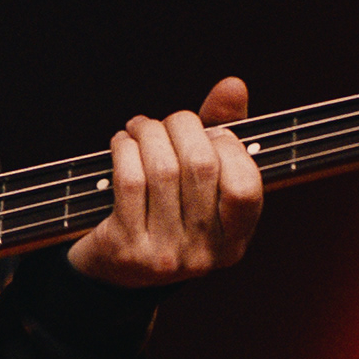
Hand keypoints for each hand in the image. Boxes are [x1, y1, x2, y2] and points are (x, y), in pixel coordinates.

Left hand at [66, 76, 262, 288]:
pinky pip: (129, 181)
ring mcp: (165, 255)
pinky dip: (124, 150)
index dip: (229, 147)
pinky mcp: (125, 248)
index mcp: (234, 242)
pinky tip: (122, 143)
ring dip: (149, 133)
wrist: (113, 272)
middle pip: (201, 166)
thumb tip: (233, 85)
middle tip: (167, 123)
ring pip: (163, 169)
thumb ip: (222, 133)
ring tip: (140, 127)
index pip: (246, 187)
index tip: (212, 133)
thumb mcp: (200, 185)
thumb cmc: (164, 214)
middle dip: (181, 127)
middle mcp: (204, 255)